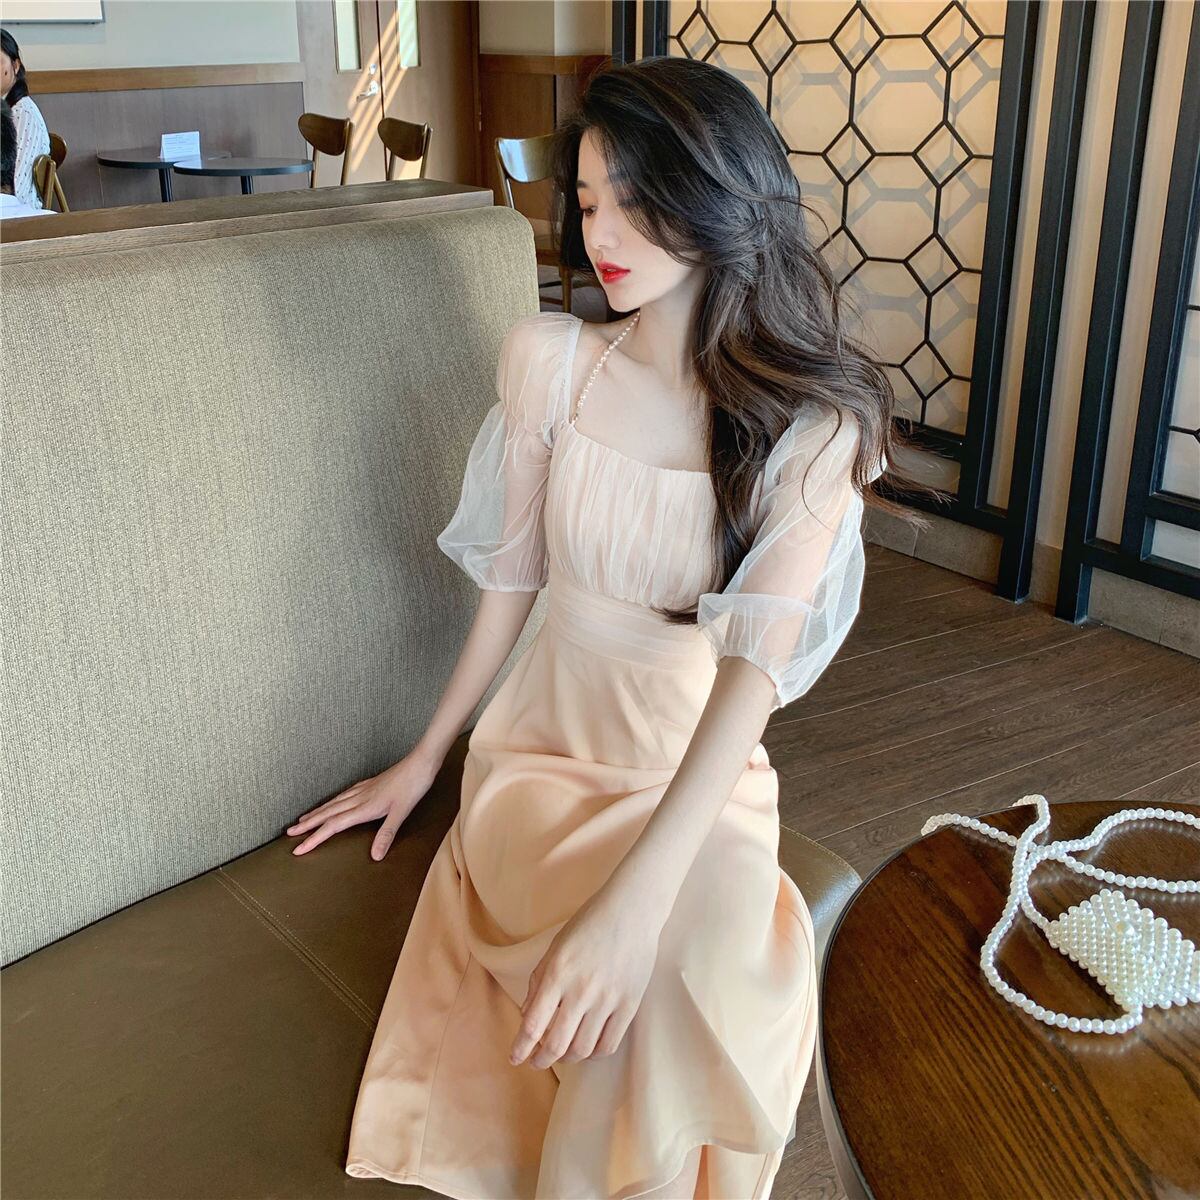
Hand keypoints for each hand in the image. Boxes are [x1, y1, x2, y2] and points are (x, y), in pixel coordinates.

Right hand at [285, 750, 439, 859]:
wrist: (421, 762)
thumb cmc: (413, 785)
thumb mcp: (402, 812)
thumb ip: (387, 833)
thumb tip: (375, 856)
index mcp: (364, 807)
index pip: (333, 825)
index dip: (314, 838)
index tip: (298, 848)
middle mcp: (359, 798)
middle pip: (327, 813)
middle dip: (307, 825)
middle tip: (289, 833)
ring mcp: (364, 789)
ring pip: (333, 803)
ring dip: (317, 812)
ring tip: (303, 819)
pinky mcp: (370, 784)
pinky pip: (344, 795)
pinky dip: (333, 802)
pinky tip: (334, 802)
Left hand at [509, 882, 664, 1069]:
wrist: (631, 911)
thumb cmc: (589, 924)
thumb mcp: (556, 947)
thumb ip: (538, 981)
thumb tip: (527, 1016)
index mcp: (557, 974)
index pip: (533, 1024)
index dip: (521, 1047)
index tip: (515, 1058)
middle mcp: (581, 990)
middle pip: (556, 1045)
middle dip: (541, 1060)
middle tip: (537, 1062)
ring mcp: (607, 999)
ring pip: (582, 1049)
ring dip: (567, 1059)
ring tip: (562, 1054)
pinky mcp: (629, 1004)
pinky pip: (609, 1044)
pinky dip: (594, 1054)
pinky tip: (588, 1048)